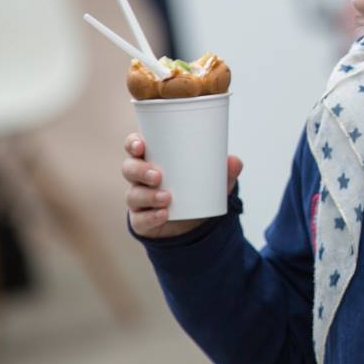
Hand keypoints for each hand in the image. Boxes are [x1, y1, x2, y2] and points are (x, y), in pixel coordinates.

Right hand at [123, 133, 242, 238]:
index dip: (133, 143)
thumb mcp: (214, 177)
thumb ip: (226, 169)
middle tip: (158, 176)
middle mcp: (140, 177)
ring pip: (133, 194)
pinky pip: (140, 219)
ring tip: (167, 197)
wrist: (196, 220)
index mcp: (153, 158)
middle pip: (129, 169)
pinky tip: (163, 215)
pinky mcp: (142, 220)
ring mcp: (139, 199)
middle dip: (140, 170)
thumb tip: (234, 161)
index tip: (141, 145)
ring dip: (148, 195)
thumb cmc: (198, 187)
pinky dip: (151, 217)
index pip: (134, 146)